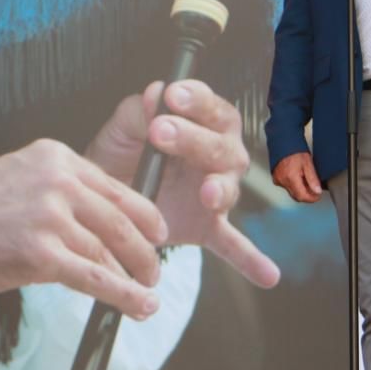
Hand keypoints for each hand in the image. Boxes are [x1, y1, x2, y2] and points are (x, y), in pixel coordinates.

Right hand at [0, 140, 168, 318]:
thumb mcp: (18, 178)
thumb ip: (59, 192)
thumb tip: (98, 221)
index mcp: (54, 156)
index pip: (115, 186)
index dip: (144, 215)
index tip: (157, 234)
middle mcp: (57, 179)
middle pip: (121, 218)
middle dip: (146, 250)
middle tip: (155, 270)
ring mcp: (49, 215)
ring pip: (110, 250)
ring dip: (136, 277)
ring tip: (148, 295)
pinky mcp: (39, 253)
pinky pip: (94, 277)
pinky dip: (123, 295)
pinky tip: (138, 306)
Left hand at [86, 81, 279, 288]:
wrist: (103, 200)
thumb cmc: (120, 155)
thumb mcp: (122, 129)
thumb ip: (139, 110)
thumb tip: (157, 93)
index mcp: (200, 122)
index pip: (207, 106)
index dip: (194, 100)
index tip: (172, 96)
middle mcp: (217, 155)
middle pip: (219, 144)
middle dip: (192, 138)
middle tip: (160, 132)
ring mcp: (215, 193)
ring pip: (227, 186)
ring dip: (220, 188)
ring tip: (207, 193)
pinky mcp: (208, 227)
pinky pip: (233, 244)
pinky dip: (250, 259)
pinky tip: (267, 276)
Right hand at [272, 151, 322, 203]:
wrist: (283, 142)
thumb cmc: (295, 150)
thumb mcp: (308, 164)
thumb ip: (313, 179)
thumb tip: (317, 191)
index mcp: (291, 178)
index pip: (302, 196)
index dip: (311, 198)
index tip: (317, 196)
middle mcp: (282, 181)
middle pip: (296, 196)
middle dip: (306, 195)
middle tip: (314, 188)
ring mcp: (278, 180)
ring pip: (292, 192)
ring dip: (300, 189)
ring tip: (305, 178)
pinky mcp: (276, 179)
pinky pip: (286, 187)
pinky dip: (293, 185)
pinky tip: (297, 177)